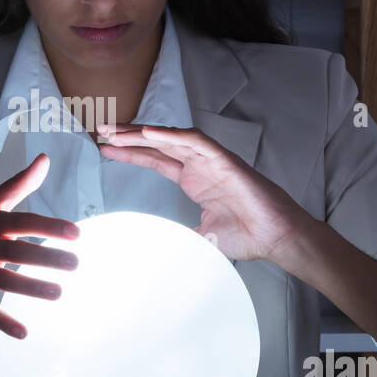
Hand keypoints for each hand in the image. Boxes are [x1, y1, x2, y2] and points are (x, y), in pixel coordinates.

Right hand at [0, 153, 79, 338]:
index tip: (76, 233)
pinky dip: (3, 322)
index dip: (48, 226)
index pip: (22, 222)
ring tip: (59, 293)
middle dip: (45, 257)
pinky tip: (24, 332)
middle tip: (75, 263)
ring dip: (31, 288)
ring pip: (4, 280)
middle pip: (16, 251)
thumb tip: (45, 159)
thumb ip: (18, 184)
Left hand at [97, 124, 313, 265]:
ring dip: (144, 132)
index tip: (106, 150)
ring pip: (172, 137)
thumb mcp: (199, 236)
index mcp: (193, 179)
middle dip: (129, 136)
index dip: (131, 153)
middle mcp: (200, 165)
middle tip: (102, 131)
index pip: (156, 160)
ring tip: (117, 130)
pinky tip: (149, 133)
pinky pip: (196, 141)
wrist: (275, 237)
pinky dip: (172, 135)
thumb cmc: (246, 235)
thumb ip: (176, 235)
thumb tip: (156, 246)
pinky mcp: (225, 160)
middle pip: (159, 143)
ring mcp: (212, 160)